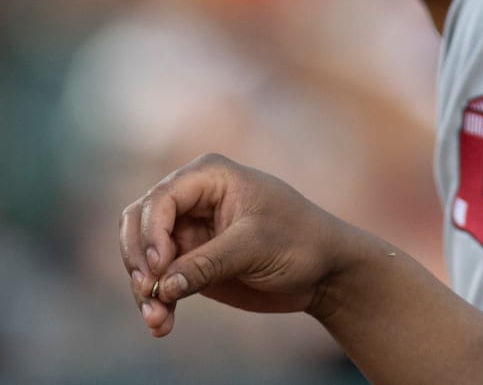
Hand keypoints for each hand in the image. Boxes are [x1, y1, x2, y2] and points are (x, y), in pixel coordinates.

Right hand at [119, 153, 352, 337]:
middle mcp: (194, 198)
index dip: (150, 233)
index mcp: (211, 176)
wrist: (324, 271)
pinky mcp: (191, 261)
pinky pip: (157, 280)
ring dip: (143, 288)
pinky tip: (162, 326)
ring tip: (158, 321)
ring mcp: (190, 230)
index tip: (157, 268)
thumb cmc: (300, 242)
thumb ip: (207, 262)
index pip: (160, 199)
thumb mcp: (256, 246)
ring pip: (142, 255)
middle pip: (139, 223)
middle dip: (138, 261)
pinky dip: (155, 302)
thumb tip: (162, 285)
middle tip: (150, 294)